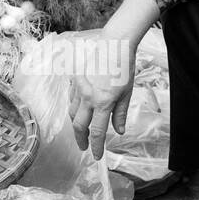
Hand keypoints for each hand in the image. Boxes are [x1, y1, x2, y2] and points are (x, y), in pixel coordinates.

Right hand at [68, 32, 136, 160]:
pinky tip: (78, 112)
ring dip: (76, 125)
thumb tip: (119, 131)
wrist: (114, 43)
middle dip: (81, 140)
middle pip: (79, 126)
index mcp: (103, 102)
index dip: (96, 147)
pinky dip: (73, 109)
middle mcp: (88, 97)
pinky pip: (71, 99)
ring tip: (81, 132)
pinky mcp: (75, 79)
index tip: (97, 156)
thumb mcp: (127, 93)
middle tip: (84, 148)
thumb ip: (120, 113)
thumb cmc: (124, 67)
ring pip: (72, 113)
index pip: (97, 132)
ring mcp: (79, 88)